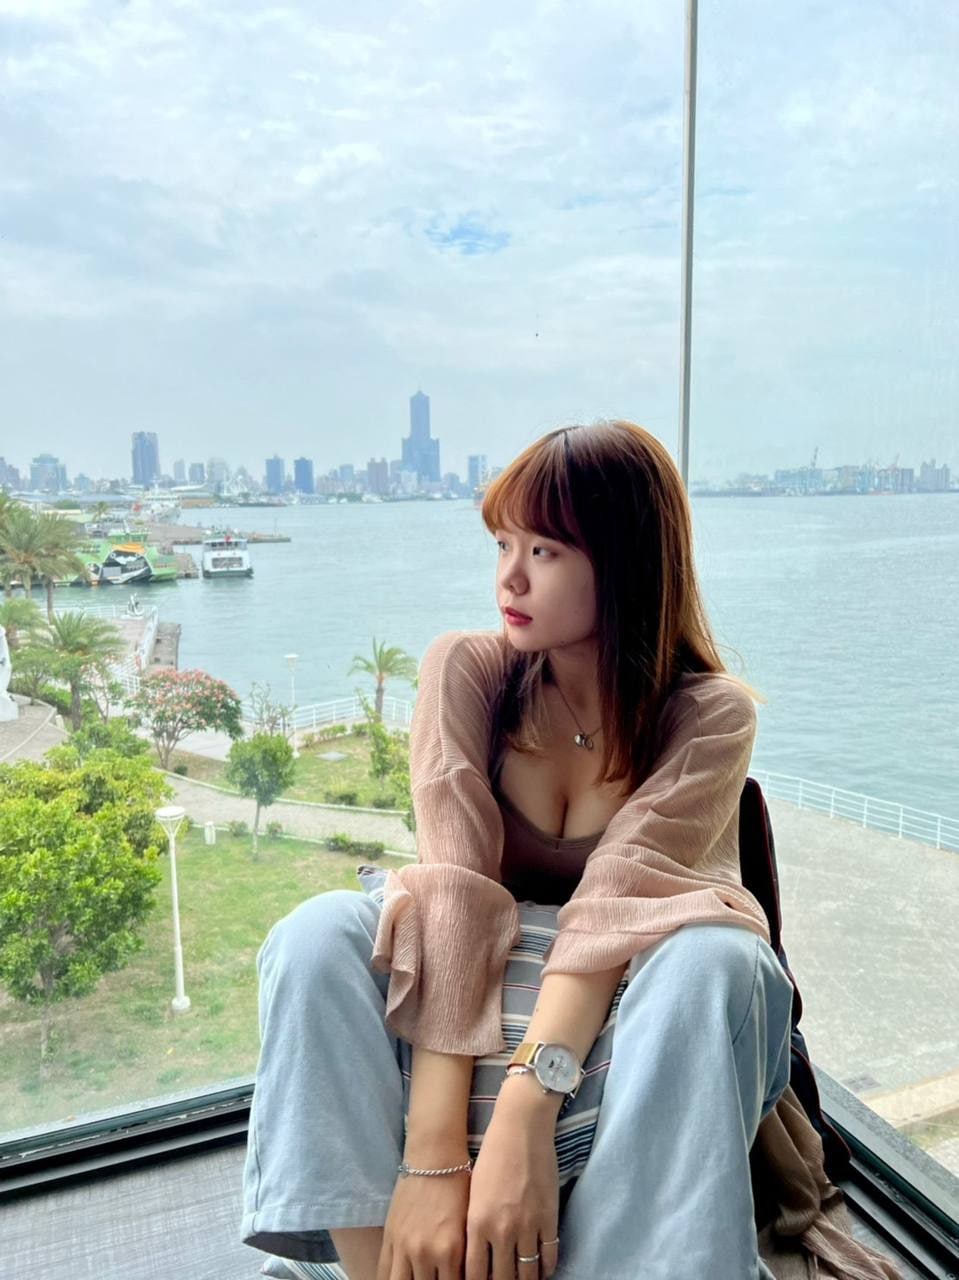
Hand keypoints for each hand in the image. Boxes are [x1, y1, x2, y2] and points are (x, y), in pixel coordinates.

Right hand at [377, 1164, 470, 1279]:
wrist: (434, 1158)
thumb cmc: (458, 1188)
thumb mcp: (468, 1227)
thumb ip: (464, 1259)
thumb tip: (468, 1277)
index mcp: (449, 1251)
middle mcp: (424, 1253)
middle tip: (436, 1279)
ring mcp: (403, 1246)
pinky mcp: (389, 1237)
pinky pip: (383, 1272)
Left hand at [464, 1095, 559, 1279]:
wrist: (521, 1127)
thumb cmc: (492, 1154)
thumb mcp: (473, 1191)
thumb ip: (474, 1226)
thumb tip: (476, 1256)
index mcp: (477, 1222)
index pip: (474, 1274)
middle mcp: (501, 1230)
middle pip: (501, 1279)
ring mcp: (528, 1226)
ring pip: (527, 1274)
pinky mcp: (549, 1218)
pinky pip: (549, 1257)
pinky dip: (545, 1269)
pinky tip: (541, 1270)